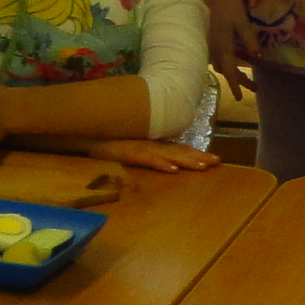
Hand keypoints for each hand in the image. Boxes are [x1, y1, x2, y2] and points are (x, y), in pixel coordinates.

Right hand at [91, 137, 218, 172]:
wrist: (86, 134)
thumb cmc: (107, 142)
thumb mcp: (130, 149)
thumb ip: (144, 154)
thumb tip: (161, 161)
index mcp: (152, 144)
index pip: (178, 149)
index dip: (196, 154)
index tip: (214, 160)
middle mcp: (150, 144)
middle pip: (179, 151)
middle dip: (198, 157)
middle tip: (217, 162)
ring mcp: (140, 147)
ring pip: (168, 155)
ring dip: (186, 160)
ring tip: (203, 166)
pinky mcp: (129, 152)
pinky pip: (147, 159)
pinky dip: (160, 164)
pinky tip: (173, 170)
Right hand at [201, 0, 258, 98]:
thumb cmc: (227, 4)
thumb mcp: (241, 21)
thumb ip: (248, 39)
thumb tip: (257, 55)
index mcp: (222, 47)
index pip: (229, 72)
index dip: (235, 85)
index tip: (239, 98)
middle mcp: (214, 49)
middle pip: (227, 70)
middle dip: (239, 80)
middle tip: (255, 88)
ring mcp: (211, 43)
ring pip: (222, 63)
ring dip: (234, 71)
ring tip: (248, 77)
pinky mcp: (211, 37)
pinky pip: (220, 54)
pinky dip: (229, 60)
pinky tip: (239, 58)